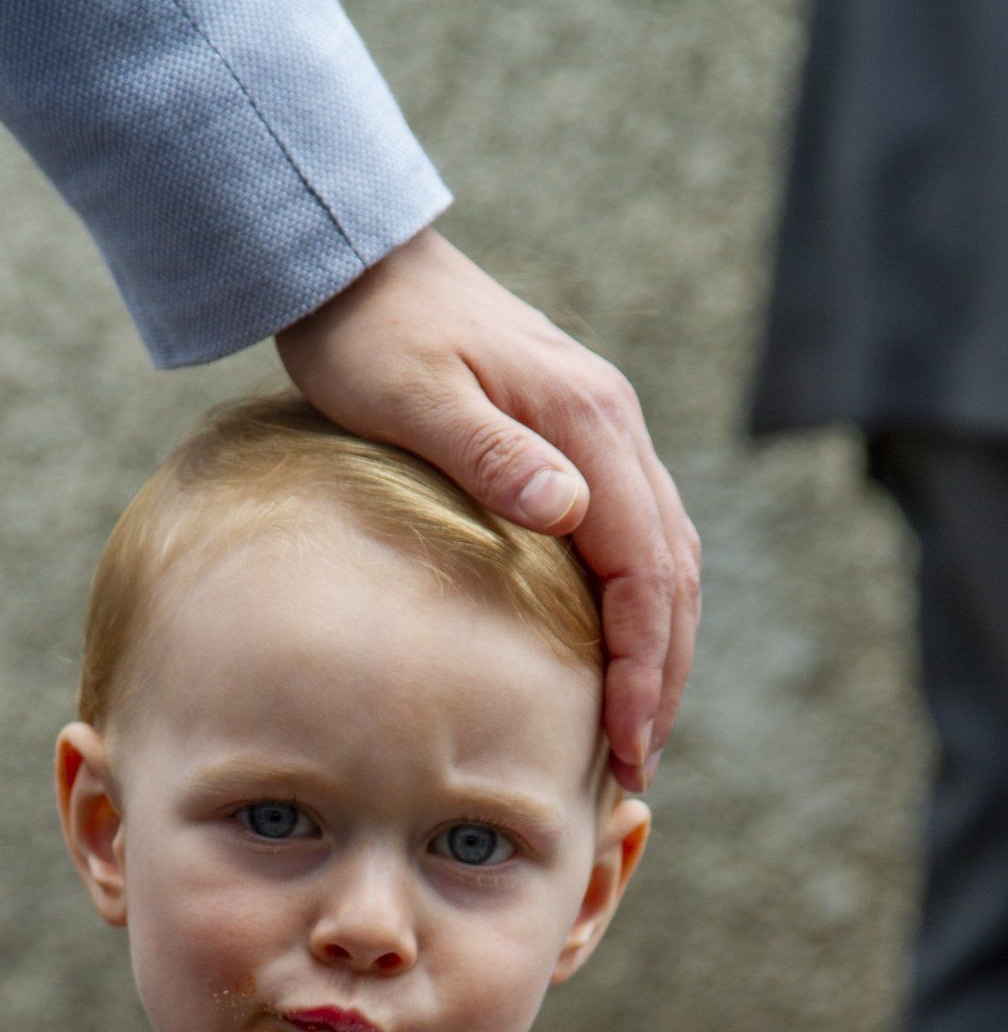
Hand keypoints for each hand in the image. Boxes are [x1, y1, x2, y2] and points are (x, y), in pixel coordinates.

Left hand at [275, 226, 698, 791]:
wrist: (360, 264)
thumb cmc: (369, 336)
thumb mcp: (415, 395)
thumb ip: (491, 455)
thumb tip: (571, 510)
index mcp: (588, 424)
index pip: (644, 569)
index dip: (644, 665)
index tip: (629, 741)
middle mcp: (613, 430)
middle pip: (672, 576)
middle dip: (664, 677)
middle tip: (636, 767)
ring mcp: (602, 435)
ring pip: (665, 560)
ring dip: (660, 650)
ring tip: (637, 731)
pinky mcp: (578, 442)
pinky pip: (636, 540)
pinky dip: (640, 609)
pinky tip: (615, 657)